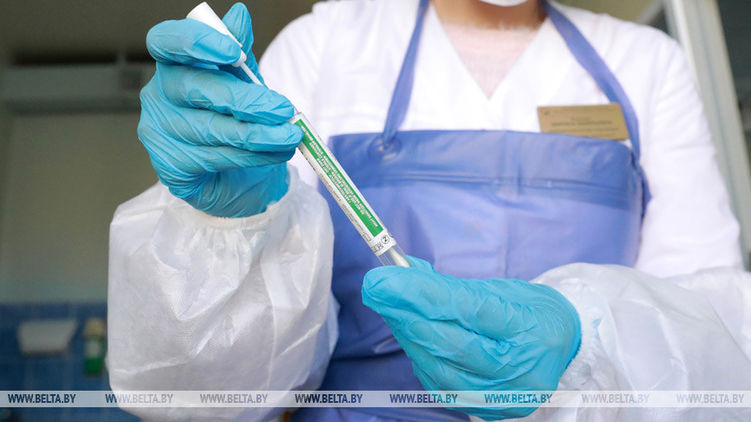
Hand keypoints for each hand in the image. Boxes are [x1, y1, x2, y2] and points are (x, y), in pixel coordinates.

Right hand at [138, 3, 301, 217]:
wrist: (239, 177)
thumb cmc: (236, 122)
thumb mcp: (244, 84)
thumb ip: (239, 54)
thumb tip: (238, 14)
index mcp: (173, 65)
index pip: (165, 42)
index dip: (196, 42)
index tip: (234, 53)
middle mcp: (158, 96)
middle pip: (194, 88)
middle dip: (245, 100)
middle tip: (283, 109)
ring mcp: (159, 132)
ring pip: (210, 129)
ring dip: (258, 134)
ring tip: (290, 136)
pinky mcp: (170, 166)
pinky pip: (215, 158)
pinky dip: (252, 157)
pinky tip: (276, 154)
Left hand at [362, 257, 580, 419]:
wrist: (562, 347)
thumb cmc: (530, 312)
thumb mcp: (500, 290)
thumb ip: (452, 287)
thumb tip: (402, 274)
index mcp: (532, 330)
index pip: (469, 310)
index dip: (423, 294)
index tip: (386, 277)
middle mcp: (523, 371)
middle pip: (451, 344)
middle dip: (406, 314)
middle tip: (378, 290)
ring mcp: (506, 397)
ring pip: (440, 369)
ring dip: (409, 335)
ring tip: (392, 308)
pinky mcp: (490, 410)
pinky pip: (442, 385)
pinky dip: (421, 357)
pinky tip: (411, 335)